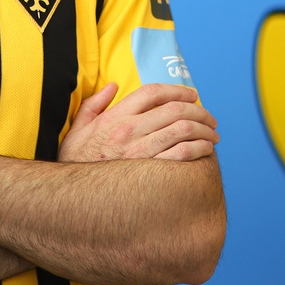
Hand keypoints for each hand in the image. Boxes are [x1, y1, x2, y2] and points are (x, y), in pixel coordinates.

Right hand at [59, 82, 218, 162]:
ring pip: (183, 130)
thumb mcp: (77, 129)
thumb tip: (112, 86)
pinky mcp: (150, 174)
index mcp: (115, 117)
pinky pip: (183, 155)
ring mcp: (140, 153)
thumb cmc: (76, 163)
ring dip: (204, 129)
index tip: (191, 94)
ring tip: (213, 134)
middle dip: (199, 110)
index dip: (176, 90)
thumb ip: (94, 104)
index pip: (153, 92)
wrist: (71, 198)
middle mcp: (129, 131)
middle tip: (209, 117)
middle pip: (174, 109)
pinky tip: (206, 150)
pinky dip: (199, 149)